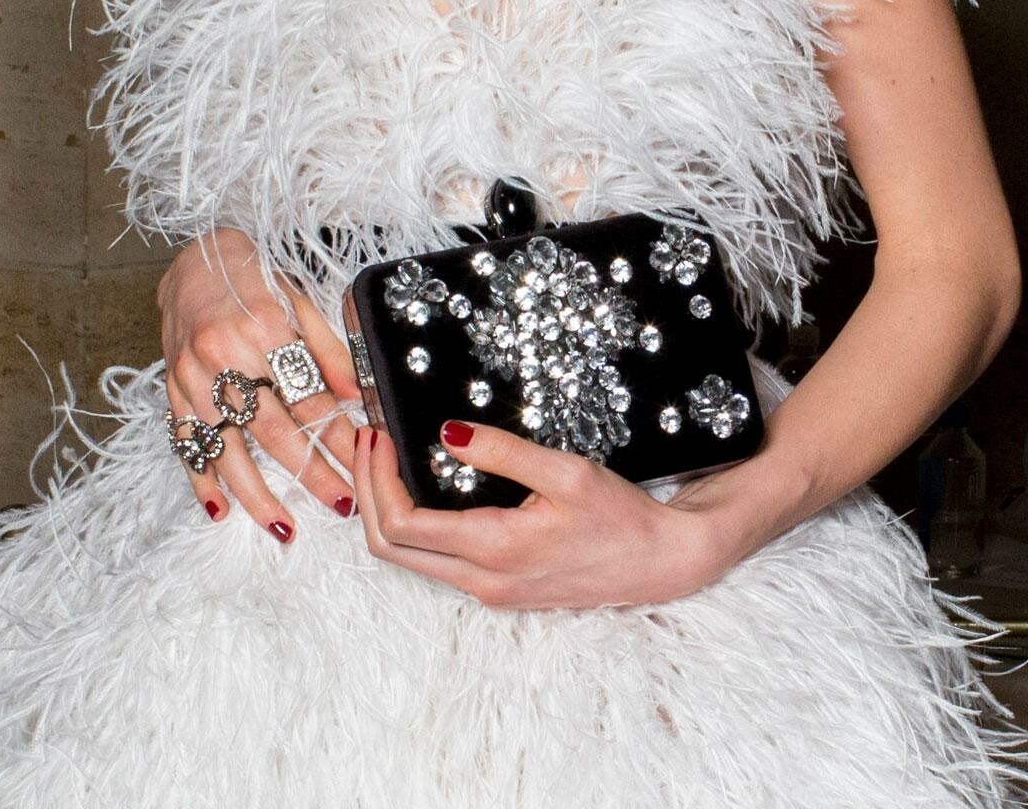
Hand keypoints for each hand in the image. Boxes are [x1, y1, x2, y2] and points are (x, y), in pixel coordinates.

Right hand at [159, 229, 362, 538]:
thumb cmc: (252, 278)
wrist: (192, 260)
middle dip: (309, 473)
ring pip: (227, 448)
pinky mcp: (171, 389)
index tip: (364, 460)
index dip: (338, 433)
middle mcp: (221, 356)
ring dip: (256, 494)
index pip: (308, 396)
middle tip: (341, 503)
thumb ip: (328, 350)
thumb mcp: (298, 300)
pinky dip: (200, 479)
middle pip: (272, 430)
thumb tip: (358, 395)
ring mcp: (191, 377)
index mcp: (261, 329)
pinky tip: (219, 509)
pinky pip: (186, 443)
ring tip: (284, 528)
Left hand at [348, 416, 739, 609]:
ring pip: (411, 559)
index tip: (379, 436)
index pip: (401, 525)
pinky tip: (424, 489)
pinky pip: (438, 563)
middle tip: (370, 443)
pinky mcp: (500, 590)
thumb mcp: (566, 472)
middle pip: (391, 549)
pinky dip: (415, 527)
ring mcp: (489, 591)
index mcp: (493, 549)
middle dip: (368, 493)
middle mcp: (482, 580)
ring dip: (387, 511)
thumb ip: (503, 453)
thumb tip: (447, 436)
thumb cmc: (619, 517)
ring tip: (389, 459)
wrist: (659, 562)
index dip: (375, 480)